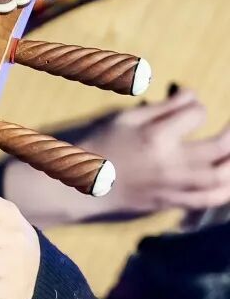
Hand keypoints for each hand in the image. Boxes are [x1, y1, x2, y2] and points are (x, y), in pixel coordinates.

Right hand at [80, 90, 229, 213]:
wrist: (83, 185)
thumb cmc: (103, 145)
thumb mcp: (128, 117)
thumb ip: (164, 106)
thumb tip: (193, 95)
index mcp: (157, 137)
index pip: (197, 114)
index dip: (196, 106)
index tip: (188, 107)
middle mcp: (170, 164)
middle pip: (220, 146)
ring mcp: (172, 187)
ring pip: (221, 178)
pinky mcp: (170, 202)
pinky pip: (207, 200)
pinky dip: (225, 190)